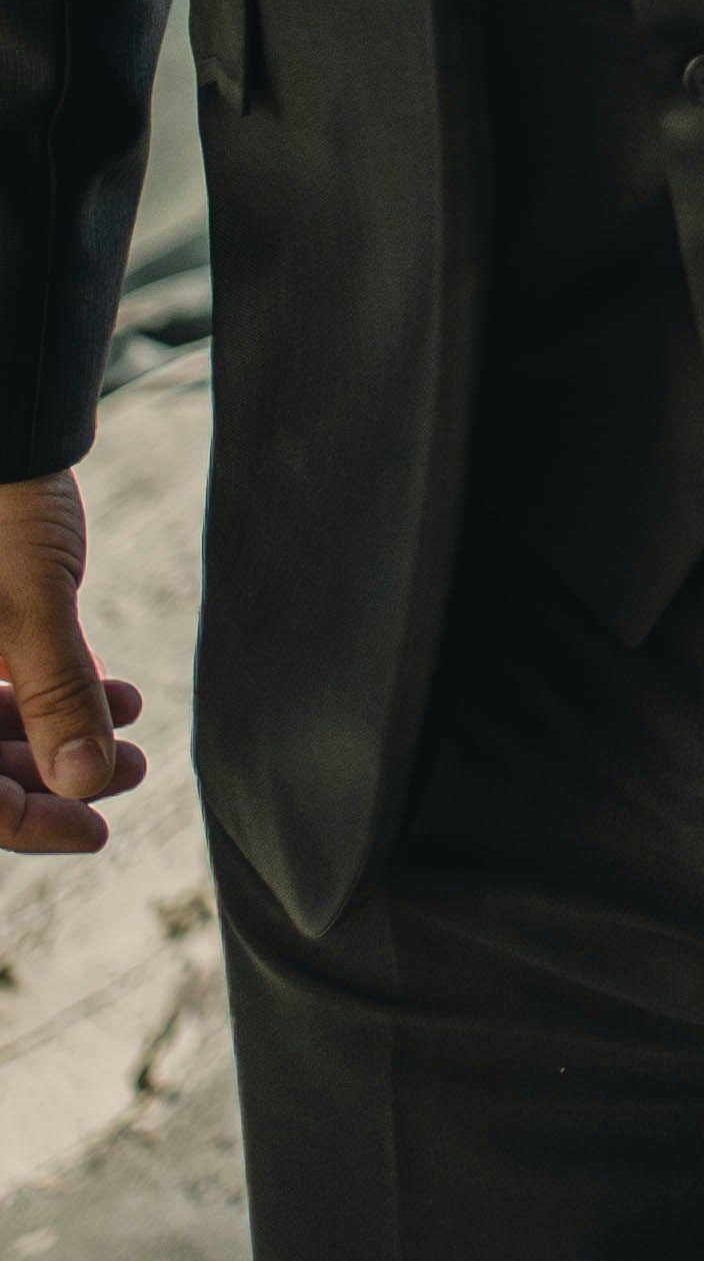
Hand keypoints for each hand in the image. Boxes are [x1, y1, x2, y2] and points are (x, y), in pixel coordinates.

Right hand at [0, 473, 144, 858]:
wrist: (0, 430)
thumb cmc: (0, 509)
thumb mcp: (31, 608)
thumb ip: (57, 696)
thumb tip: (84, 782)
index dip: (26, 823)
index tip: (93, 831)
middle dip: (55, 779)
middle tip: (130, 777)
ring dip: (63, 738)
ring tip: (133, 737)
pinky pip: (4, 686)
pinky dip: (55, 695)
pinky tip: (115, 694)